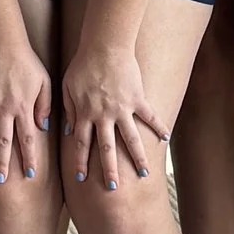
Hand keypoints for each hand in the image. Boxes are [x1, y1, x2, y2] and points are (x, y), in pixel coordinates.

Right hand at [0, 30, 51, 184]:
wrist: (2, 41)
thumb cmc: (26, 62)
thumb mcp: (44, 82)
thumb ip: (45, 105)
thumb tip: (43, 126)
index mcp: (23, 108)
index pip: (28, 138)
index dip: (30, 157)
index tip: (30, 174)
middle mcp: (3, 108)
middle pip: (2, 141)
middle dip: (1, 162)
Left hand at [61, 32, 167, 194]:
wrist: (104, 45)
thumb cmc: (83, 64)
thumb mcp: (67, 86)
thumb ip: (68, 109)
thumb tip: (68, 130)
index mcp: (85, 113)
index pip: (81, 143)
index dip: (80, 161)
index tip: (81, 178)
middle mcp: (104, 115)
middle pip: (106, 148)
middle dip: (109, 169)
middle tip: (113, 187)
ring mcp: (122, 108)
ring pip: (131, 139)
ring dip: (137, 158)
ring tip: (144, 174)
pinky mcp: (138, 99)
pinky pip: (150, 116)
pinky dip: (159, 127)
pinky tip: (166, 139)